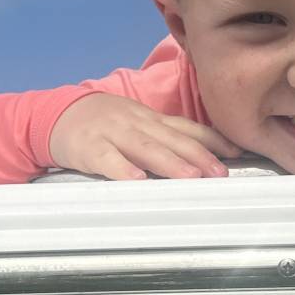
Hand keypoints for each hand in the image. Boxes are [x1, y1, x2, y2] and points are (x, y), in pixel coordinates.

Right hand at [49, 94, 239, 179]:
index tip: (236, 154)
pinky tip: (137, 181)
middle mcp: (136, 123)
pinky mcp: (88, 148)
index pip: (186, 128)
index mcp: (150, 119)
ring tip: (190, 177)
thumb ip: (165, 138)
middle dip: (198, 156)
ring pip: (145, 148)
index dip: (212, 141)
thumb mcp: (137, 123)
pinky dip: (122, 170)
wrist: (58, 114)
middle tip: (219, 173)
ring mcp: (112, 134)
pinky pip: (107, 160)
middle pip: (171, 139)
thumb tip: (202, 158)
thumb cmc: (103, 123)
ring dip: (169, 162)